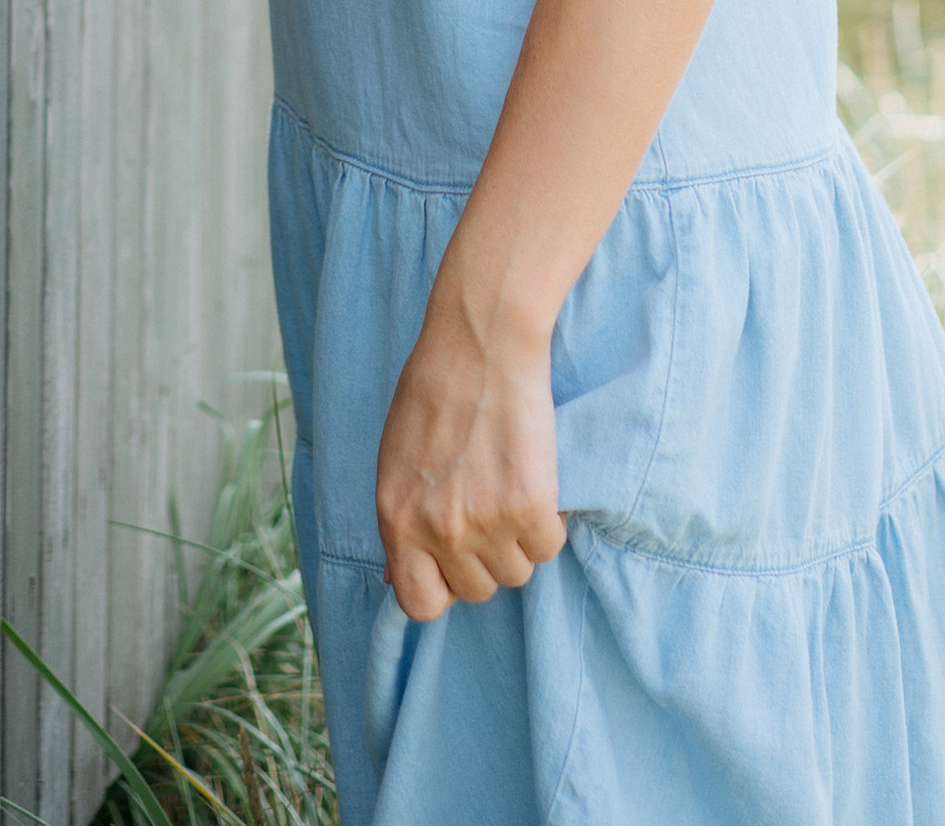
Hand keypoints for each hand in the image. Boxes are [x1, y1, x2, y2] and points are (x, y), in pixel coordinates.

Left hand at [374, 285, 564, 621]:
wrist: (481, 340)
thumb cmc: (435, 388)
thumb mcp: (396, 459)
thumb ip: (402, 519)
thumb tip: (400, 575)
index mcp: (396, 518)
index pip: (418, 604)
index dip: (442, 589)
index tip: (454, 565)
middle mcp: (437, 529)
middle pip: (476, 590)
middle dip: (485, 558)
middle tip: (489, 508)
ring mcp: (484, 521)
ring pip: (516, 572)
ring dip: (518, 540)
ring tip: (509, 487)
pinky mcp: (529, 504)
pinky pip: (548, 545)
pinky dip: (548, 522)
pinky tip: (535, 481)